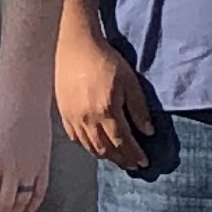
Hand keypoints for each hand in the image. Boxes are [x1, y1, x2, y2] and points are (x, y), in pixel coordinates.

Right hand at [56, 32, 161, 177]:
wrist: (75, 46)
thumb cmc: (105, 60)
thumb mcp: (130, 81)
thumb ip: (139, 108)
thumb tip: (148, 131)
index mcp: (106, 110)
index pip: (122, 141)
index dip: (134, 154)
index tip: (144, 162)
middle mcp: (88, 118)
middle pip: (106, 149)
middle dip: (121, 159)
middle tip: (132, 165)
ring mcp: (73, 117)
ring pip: (90, 146)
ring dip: (105, 156)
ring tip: (117, 159)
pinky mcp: (63, 113)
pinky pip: (76, 138)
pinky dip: (87, 146)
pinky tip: (95, 146)